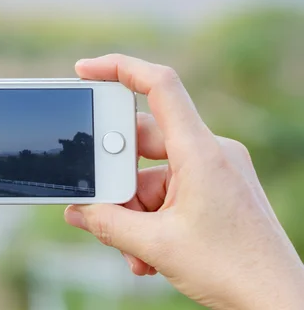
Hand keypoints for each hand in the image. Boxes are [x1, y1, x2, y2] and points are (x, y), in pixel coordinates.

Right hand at [65, 55, 303, 309]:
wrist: (278, 301)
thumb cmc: (233, 270)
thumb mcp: (156, 246)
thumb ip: (107, 224)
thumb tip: (76, 210)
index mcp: (200, 152)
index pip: (160, 86)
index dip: (118, 68)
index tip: (84, 71)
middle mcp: (210, 153)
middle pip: (143, 143)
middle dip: (117, 181)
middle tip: (102, 210)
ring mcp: (214, 172)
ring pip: (152, 177)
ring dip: (133, 213)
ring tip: (135, 252)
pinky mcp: (215, 190)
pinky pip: (169, 192)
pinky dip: (151, 218)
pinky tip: (148, 253)